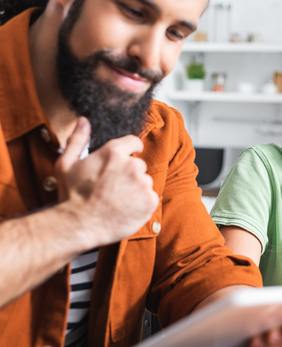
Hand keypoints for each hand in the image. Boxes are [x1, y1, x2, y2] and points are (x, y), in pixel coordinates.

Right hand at [55, 118, 158, 247]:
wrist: (79, 225)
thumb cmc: (71, 195)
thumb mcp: (66, 164)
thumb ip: (78, 139)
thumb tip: (84, 121)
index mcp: (114, 152)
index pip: (134, 143)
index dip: (129, 151)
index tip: (122, 162)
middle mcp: (133, 165)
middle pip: (138, 166)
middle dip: (128, 174)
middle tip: (111, 188)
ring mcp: (143, 184)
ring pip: (144, 183)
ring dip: (135, 189)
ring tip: (116, 200)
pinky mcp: (150, 201)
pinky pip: (150, 198)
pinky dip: (141, 204)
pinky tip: (124, 209)